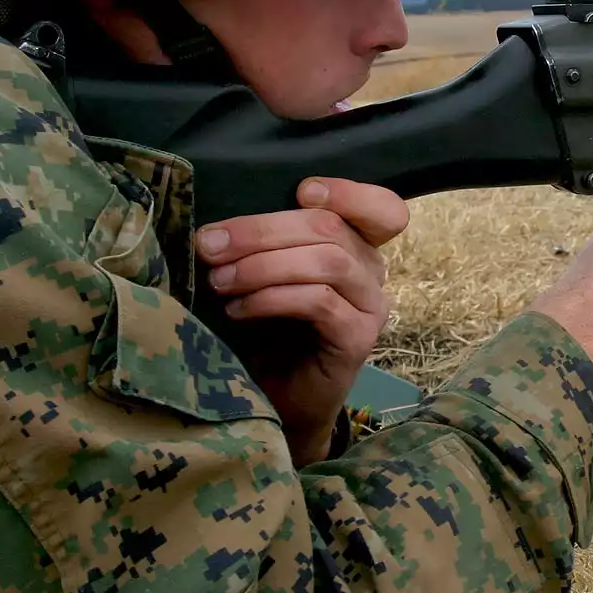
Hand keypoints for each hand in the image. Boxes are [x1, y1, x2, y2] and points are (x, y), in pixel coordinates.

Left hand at [196, 178, 409, 463]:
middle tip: (210, 244)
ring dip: (263, 265)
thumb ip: (264, 246)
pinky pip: (319, 302)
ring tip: (220, 281)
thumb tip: (214, 229)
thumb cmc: (269, 333)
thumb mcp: (267, 276)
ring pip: (327, 261)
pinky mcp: (358, 339)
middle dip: (262, 231)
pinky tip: (238, 310)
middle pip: (331, 228)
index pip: (382, 209)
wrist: (279, 402)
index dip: (349, 192)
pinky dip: (272, 298)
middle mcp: (372, 272)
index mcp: (357, 248)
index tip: (301, 190)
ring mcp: (371, 307)